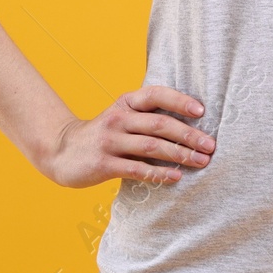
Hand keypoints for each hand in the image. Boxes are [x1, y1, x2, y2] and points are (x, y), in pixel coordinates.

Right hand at [38, 85, 216, 188]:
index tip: (202, 111)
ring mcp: (109, 141)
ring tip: (201, 161)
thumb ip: (148, 116)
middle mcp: (118, 118)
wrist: (61, 151)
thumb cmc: (105, 133)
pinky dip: (160, 173)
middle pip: (160, 124)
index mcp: (126, 102)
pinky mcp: (103, 164)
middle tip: (211, 145)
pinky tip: (177, 177)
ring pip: (152, 146)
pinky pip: (137, 169)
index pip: (156, 95)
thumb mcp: (122, 116)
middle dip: (189, 135)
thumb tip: (192, 124)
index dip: (180, 101)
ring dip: (181, 155)